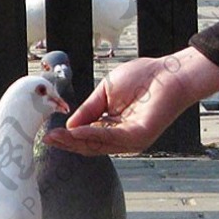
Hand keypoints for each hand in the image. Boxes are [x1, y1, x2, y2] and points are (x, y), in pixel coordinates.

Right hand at [43, 45, 218, 155]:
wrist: (169, 73)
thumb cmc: (144, 78)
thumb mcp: (106, 92)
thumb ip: (89, 109)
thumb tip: (70, 124)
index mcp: (113, 127)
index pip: (87, 137)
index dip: (68, 137)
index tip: (49, 134)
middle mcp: (122, 138)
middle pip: (89, 145)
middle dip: (68, 143)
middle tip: (49, 139)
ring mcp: (131, 140)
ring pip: (98, 144)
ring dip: (75, 141)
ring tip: (58, 136)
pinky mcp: (139, 136)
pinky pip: (111, 138)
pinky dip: (91, 134)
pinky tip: (76, 131)